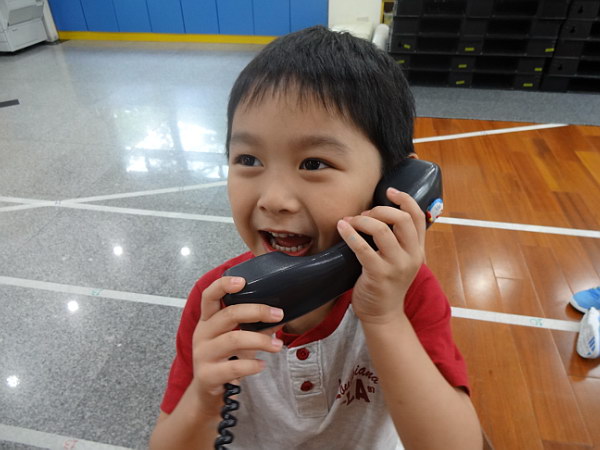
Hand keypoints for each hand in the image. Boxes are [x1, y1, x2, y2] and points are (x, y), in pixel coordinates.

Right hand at [190, 276, 283, 414]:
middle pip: (228, 315)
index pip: (209, 296)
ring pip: (233, 340)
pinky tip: (262, 365)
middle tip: (279, 314)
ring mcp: (203, 355)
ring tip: (278, 345)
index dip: (223, 285)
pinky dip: (252, 365)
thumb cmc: (225, 359)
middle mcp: (202, 334)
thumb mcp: (238, 339)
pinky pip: (233, 366)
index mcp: (208, 320)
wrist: (206, 393)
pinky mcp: (208, 375)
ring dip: (260, 340)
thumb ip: (254, 326)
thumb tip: (279, 314)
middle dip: (257, 311)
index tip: (243, 281)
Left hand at [337, 188, 424, 324]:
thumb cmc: (386, 284)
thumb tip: (376, 214)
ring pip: (383, 230)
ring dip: (363, 221)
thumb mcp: (399, 261)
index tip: (389, 191)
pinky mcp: (378, 275)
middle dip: (380, 210)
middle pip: (402, 219)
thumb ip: (396, 240)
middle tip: (364, 215)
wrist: (383, 315)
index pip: (418, 216)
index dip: (405, 199)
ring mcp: (396, 266)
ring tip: (350, 222)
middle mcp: (412, 256)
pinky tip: (341, 227)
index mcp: (418, 250)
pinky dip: (351, 234)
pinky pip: (363, 248)